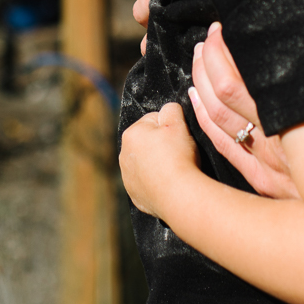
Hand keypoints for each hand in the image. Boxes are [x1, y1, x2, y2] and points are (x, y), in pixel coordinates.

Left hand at [119, 101, 197, 217]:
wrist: (180, 195)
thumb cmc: (178, 156)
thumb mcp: (178, 123)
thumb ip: (171, 109)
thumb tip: (168, 108)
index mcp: (131, 134)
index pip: (153, 121)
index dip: (170, 127)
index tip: (179, 137)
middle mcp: (124, 155)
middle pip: (148, 143)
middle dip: (162, 145)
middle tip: (179, 153)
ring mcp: (128, 178)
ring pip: (147, 164)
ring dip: (159, 164)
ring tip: (175, 169)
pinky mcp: (136, 195)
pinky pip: (148, 183)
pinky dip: (158, 182)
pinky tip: (169, 183)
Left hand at [190, 23, 299, 199]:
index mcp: (297, 117)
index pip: (241, 78)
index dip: (224, 51)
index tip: (220, 29)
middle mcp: (276, 139)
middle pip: (224, 93)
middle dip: (209, 61)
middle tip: (205, 39)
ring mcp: (266, 162)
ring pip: (218, 117)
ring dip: (202, 84)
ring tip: (198, 58)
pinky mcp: (264, 181)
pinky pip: (224, 145)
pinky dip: (205, 118)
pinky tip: (194, 99)